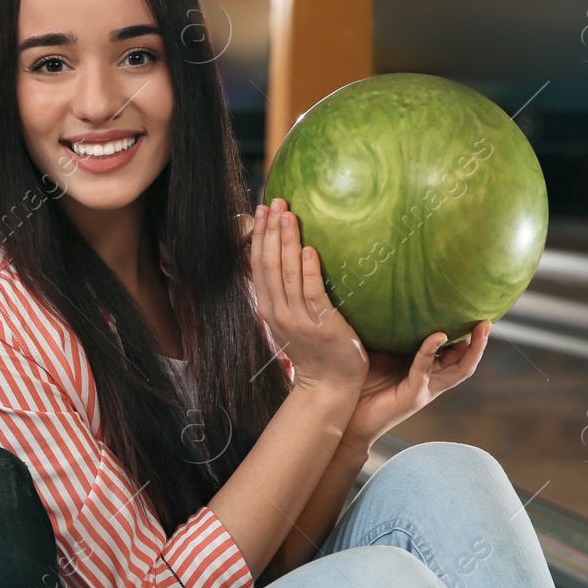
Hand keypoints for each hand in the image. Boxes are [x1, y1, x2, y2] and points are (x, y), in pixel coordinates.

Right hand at [249, 197, 367, 391]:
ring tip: (289, 215)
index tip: (262, 209)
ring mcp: (297, 319)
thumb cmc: (316, 352)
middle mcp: (277, 312)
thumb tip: (290, 261)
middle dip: (270, 230)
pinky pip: (312, 293)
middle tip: (275, 201)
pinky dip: (307, 271)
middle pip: (268, 264)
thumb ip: (288, 295)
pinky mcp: (321, 325)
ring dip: (286, 241)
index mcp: (268, 309)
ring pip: (286, 273)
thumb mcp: (292, 322)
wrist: (329, 386)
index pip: (258, 265)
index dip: (259, 235)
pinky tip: (308, 250)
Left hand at [340, 320, 490, 452]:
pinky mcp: (413, 396)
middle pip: (465, 361)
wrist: (348, 415)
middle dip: (479, 342)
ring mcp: (425, 389)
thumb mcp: (382, 352)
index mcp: (426, 369)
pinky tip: (437, 336)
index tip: (473, 312)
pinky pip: (425, 370)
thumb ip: (394, 334)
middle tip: (487, 321)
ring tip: (480, 329)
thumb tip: (393, 303)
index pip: (455, 351)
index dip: (467, 334)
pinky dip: (431, 351)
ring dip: (471, 348)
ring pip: (459, 369)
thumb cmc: (362, 382)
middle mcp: (431, 380)